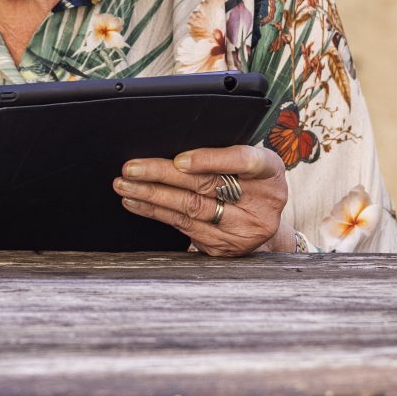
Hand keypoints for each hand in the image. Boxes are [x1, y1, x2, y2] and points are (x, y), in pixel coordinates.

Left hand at [115, 145, 287, 256]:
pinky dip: (157, 213)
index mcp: (271, 171)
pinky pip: (184, 228)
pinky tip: (137, 203)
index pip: (243, 160)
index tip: (179, 160)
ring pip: (191, 210)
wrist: (263, 219)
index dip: (210, 160)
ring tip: (126, 185)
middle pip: (207, 186)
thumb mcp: (247, 160)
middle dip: (163, 175)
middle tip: (132, 168)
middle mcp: (262, 203)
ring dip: (152, 197)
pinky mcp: (224, 247)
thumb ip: (221, 152)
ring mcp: (244, 230)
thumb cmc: (248, 179)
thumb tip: (171, 147)